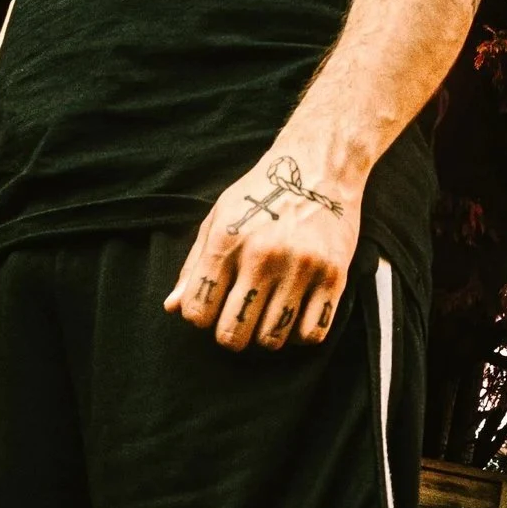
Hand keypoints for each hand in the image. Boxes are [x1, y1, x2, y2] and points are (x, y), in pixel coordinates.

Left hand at [167, 148, 358, 349]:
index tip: (209, 310)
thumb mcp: (217, 220)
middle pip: (233, 332)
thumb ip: (194, 267)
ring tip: (264, 320)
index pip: (197, 311)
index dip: (199, 318)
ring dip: (264, 338)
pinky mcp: (334, 276)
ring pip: (272, 339)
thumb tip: (172, 308)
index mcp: (225, 243)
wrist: (317, 169)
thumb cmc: (259, 195)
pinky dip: (298, 336)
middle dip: (229, 337)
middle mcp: (261, 258)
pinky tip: (292, 319)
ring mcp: (300, 269)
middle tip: (236, 323)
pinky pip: (313, 332)